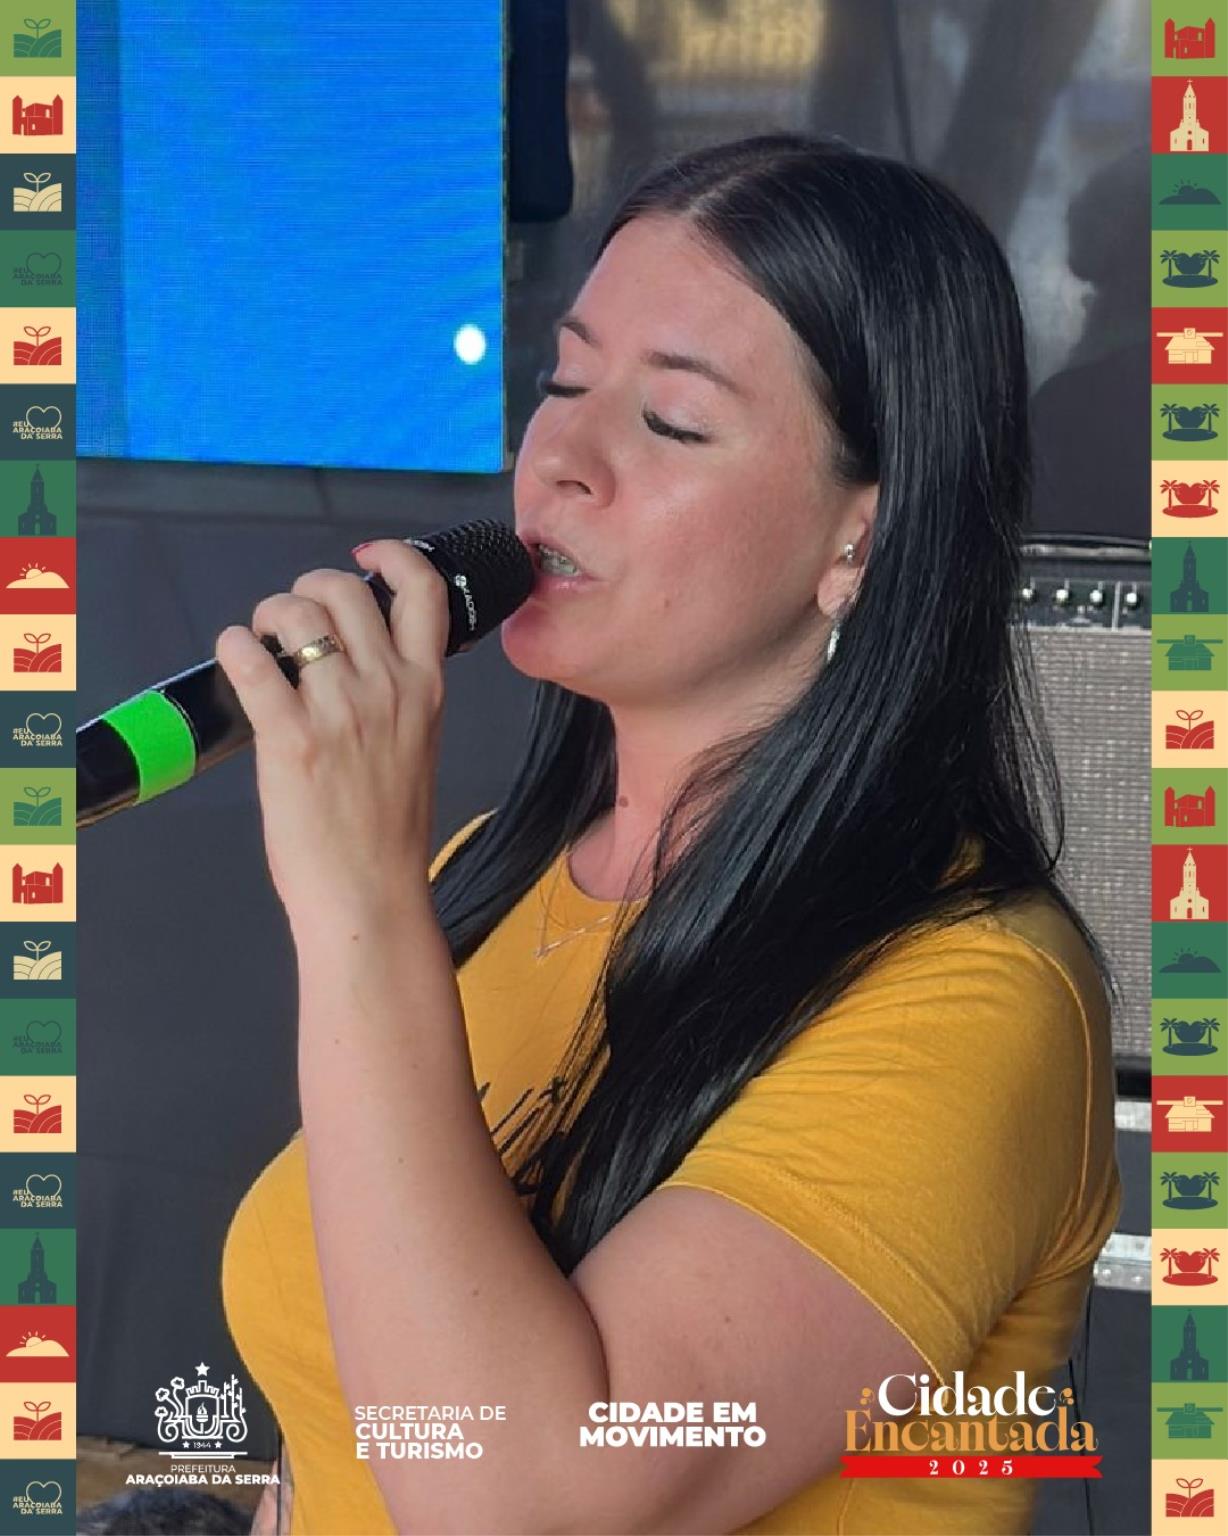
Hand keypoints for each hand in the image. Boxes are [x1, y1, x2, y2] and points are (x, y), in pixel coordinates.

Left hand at [214, 540, 449, 934]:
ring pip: (296, 613)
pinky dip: (235, 647)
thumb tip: (354, 661)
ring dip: (268, 615)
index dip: (391, 556)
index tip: (366, 556)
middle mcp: (388, 687)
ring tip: (261, 642)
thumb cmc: (391, 836)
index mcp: (427, 688)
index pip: (424, 590)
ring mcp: (340, 709)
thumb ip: (400, 698)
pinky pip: (253, 660)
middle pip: (344, 589)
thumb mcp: (420, 749)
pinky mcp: (292, 737)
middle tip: (292, 618)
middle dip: (307, 589)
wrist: (371, 895)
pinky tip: (234, 657)